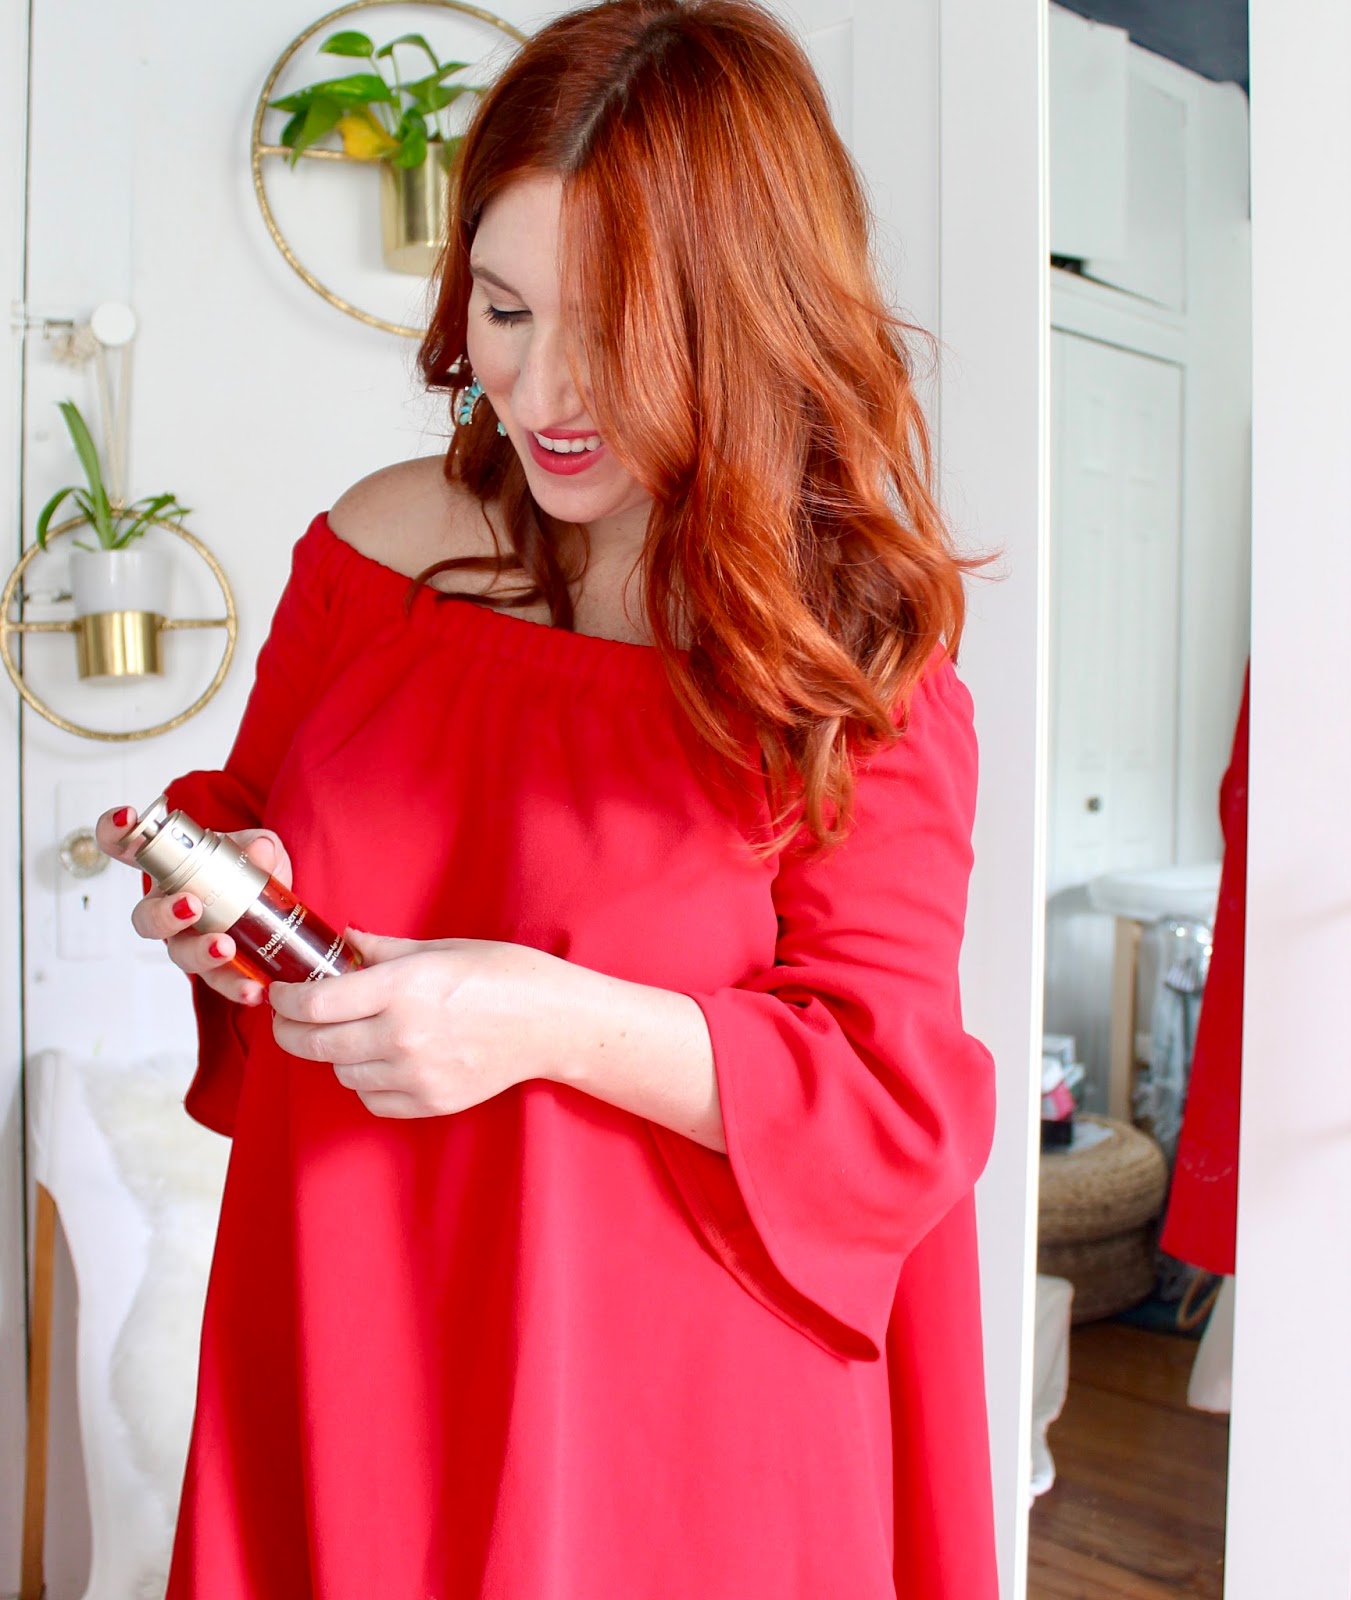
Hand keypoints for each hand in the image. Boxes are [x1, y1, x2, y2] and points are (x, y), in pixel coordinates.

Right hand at [96, 803, 292, 1006]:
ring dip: (200, 953)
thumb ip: (258, 847)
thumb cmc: (253, 869)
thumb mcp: (260, 850)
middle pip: (146, 918)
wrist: (280, 904)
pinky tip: (254, 990)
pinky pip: (219, 981)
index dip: (115, 832)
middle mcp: (169, 908)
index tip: (126, 818)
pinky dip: (235, 987)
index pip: (127, 848)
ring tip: (226, 948)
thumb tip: (259, 849)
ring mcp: (190, 940)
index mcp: (168, 870)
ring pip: (179, 954)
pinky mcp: (217, 968)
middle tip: (190, 905)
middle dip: (164, 914)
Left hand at [267, 930, 569, 1118]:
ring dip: (335, 1054)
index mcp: (402, 988)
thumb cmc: (503, 975)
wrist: (551, 1022)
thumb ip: (382, 949)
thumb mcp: (440, 949)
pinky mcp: (430, 1102)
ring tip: (349, 1035)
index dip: (285, 1000)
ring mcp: (415, 1074)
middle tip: (289, 1019)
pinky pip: (372, 1099)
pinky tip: (381, 1061)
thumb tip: (343, 940)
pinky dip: (366, 1083)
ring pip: (341, 1073)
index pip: (315, 1002)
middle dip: (291, 1030)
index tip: (280, 993)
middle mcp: (402, 1035)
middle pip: (316, 1044)